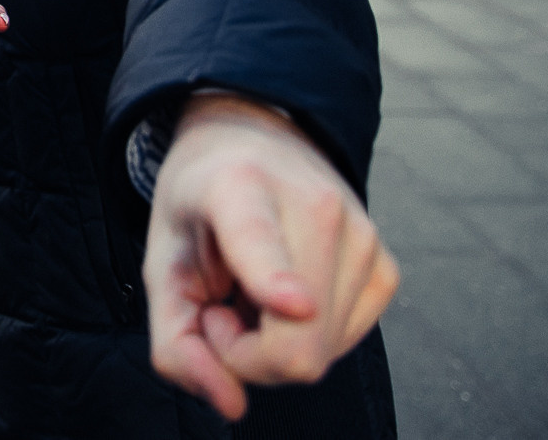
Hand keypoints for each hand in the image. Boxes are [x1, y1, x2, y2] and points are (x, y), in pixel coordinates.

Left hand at [144, 94, 398, 420]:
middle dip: (246, 357)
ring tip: (254, 291)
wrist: (255, 144)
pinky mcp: (387, 266)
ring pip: (321, 354)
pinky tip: (287, 297)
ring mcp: (362, 236)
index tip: (293, 304)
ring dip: (275, 344)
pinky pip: (343, 344)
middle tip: (221, 311)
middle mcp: (316, 204)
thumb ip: (175, 342)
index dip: (274, 281)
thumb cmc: (201, 207)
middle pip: (297, 345)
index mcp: (239, 186)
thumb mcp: (160, 265)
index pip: (260, 243)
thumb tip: (232, 404)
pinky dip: (308, 337)